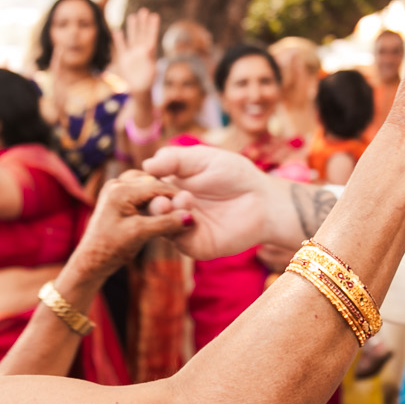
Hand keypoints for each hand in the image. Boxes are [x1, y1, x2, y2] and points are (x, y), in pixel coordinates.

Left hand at [63, 170, 190, 282]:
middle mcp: (116, 184)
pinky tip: (160, 210)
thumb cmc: (111, 248)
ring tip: (173, 209)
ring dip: (160, 195)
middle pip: (152, 182)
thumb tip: (190, 218)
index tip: (194, 205)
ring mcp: (115, 189)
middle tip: (186, 205)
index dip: (177, 195)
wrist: (91, 260)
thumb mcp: (140, 235)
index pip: (157, 186)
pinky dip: (152, 198)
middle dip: (168, 193)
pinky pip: (140, 191)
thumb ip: (165, 224)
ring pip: (147, 185)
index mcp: (120, 190)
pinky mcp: (116, 196)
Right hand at [119, 8, 161, 96]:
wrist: (139, 90)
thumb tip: (149, 46)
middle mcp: (141, 51)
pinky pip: (121, 47)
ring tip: (133, 16)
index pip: (151, 36)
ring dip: (132, 28)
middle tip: (144, 10)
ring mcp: (132, 54)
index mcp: (150, 53)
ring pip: (132, 38)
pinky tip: (117, 31)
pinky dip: (119, 40)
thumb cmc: (147, 82)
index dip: (153, 26)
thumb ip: (149, 58)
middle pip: (142, 34)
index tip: (155, 16)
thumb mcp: (150, 70)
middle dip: (143, 23)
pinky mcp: (124, 59)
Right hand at [144, 144, 287, 259]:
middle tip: (160, 193)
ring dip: (165, 213)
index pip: (145, 187)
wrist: (263, 200)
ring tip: (181, 199)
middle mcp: (172, 208)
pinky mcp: (195, 245)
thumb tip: (145, 164)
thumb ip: (174, 159)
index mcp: (170, 186)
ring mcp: (181, 228)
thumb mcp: (201, 158)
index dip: (140, 184)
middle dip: (151, 201)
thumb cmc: (235, 175)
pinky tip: (189, 214)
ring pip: (159, 225)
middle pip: (148, 208)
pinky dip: (178, 228)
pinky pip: (178, 240)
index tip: (140, 178)